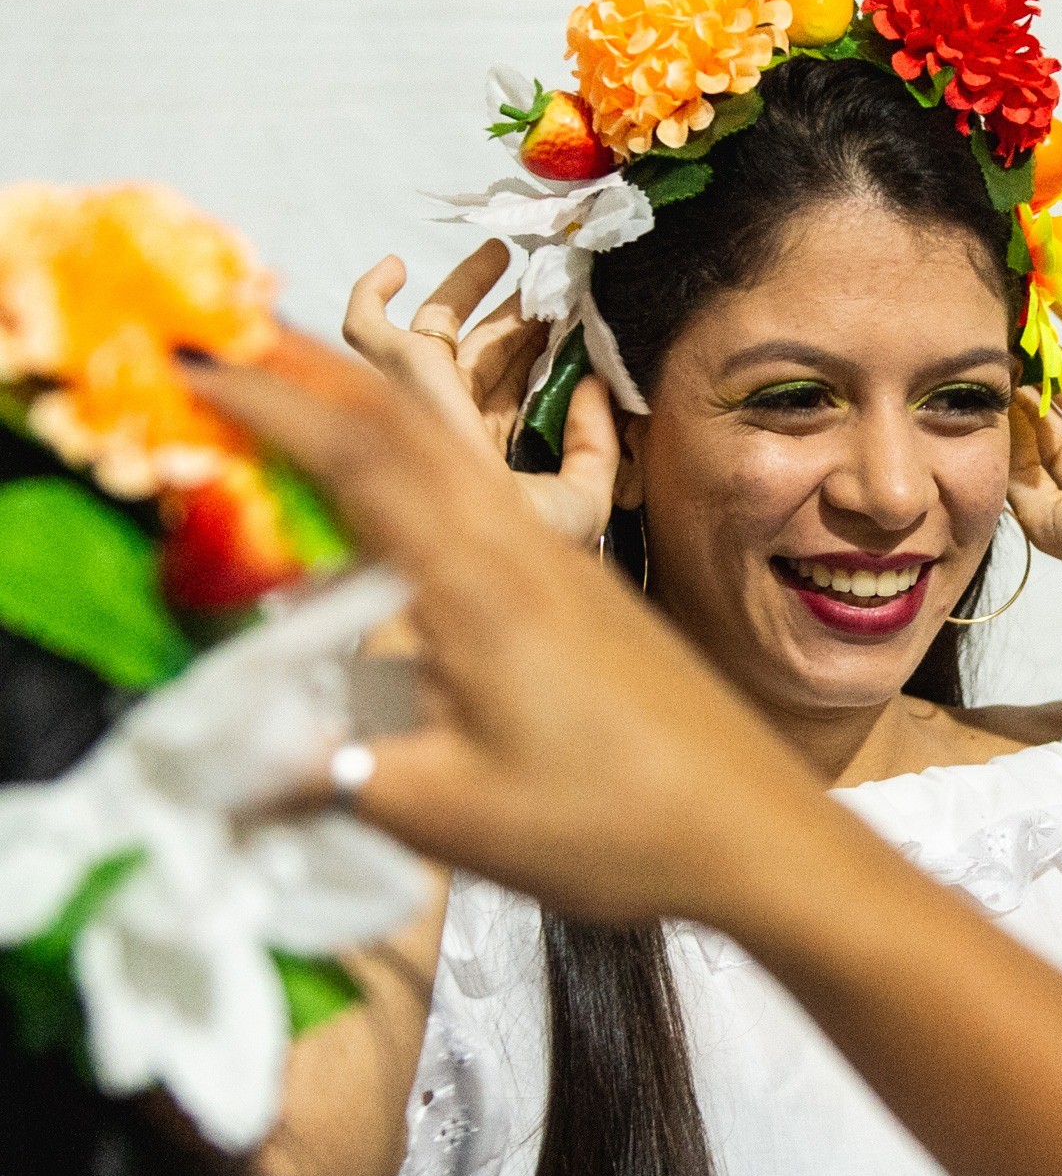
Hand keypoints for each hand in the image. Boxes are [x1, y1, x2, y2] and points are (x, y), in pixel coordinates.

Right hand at [190, 332, 831, 927]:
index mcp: (480, 587)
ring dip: (369, 414)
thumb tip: (214, 768)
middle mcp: (521, 552)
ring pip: (454, 456)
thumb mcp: (452, 814)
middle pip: (406, 427)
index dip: (267, 401)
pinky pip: (488, 501)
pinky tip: (397, 504)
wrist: (758, 831)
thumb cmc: (617, 826)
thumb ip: (326, 779)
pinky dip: (421, 473)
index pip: (356, 459)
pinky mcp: (583, 595)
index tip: (190, 361)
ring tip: (295, 394)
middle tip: (226, 344)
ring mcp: (559, 568)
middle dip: (309, 376)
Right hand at [342, 245, 616, 547]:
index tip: (574, 316)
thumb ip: (596, 445)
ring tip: (503, 253)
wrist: (484, 545)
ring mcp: (423, 395)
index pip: (512, 384)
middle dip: (512, 312)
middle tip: (549, 280)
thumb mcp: (584, 497)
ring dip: (466, 286)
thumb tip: (594, 384)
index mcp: (488, 447)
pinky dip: (369, 293)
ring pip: (437, 327)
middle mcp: (451, 419)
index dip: (539, 347)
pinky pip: (364, 326)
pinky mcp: (401, 373)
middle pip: (481, 349)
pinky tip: (395, 266)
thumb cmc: (528, 540)